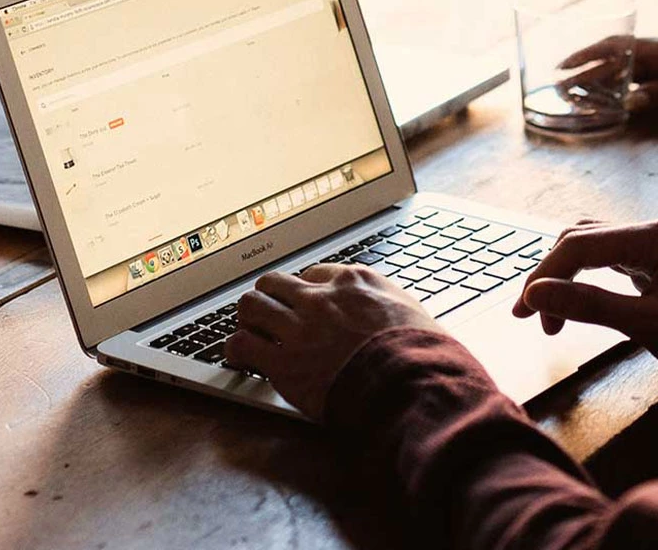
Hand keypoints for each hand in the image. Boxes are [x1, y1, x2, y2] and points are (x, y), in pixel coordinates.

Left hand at [226, 264, 446, 419]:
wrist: (410, 384)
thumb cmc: (420, 354)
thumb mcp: (411, 311)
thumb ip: (388, 304)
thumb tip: (389, 311)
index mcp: (353, 282)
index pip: (314, 273)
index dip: (306, 290)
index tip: (305, 303)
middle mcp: (320, 298)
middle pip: (275, 282)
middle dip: (270, 297)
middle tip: (270, 313)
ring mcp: (299, 328)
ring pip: (252, 306)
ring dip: (249, 318)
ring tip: (249, 330)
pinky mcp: (283, 362)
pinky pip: (243, 344)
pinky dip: (237, 349)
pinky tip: (239, 356)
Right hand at [513, 220, 657, 376]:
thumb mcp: (648, 325)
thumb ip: (590, 305)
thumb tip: (537, 295)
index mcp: (656, 236)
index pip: (580, 245)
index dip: (545, 276)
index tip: (525, 311)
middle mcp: (657, 232)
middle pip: (582, 239)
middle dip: (551, 275)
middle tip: (531, 316)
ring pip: (595, 247)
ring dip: (567, 276)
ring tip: (551, 313)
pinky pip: (612, 260)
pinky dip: (587, 279)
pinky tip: (580, 300)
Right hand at [559, 37, 657, 111]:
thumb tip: (628, 101)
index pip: (618, 48)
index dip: (587, 57)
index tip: (561, 68)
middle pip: (621, 55)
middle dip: (589, 67)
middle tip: (562, 83)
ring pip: (634, 65)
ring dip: (608, 76)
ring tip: (583, 91)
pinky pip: (651, 74)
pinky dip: (631, 83)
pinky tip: (621, 95)